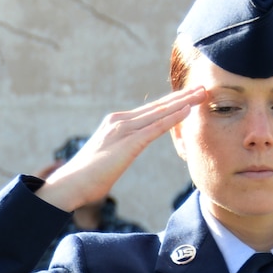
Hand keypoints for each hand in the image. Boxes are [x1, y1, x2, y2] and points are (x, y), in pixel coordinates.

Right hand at [35, 87, 208, 213]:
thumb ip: (119, 151)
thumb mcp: (107, 159)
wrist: (68, 185)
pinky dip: (173, 118)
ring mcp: (123, 130)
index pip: (150, 110)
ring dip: (184, 102)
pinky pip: (155, 127)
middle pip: (158, 106)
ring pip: (160, 112)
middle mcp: (120, 121)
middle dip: (182, 96)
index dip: (171, 102)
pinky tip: (188, 111)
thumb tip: (123, 157)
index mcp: (116, 124)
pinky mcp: (127, 142)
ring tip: (203, 94)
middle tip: (203, 87)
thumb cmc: (85, 179)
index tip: (189, 96)